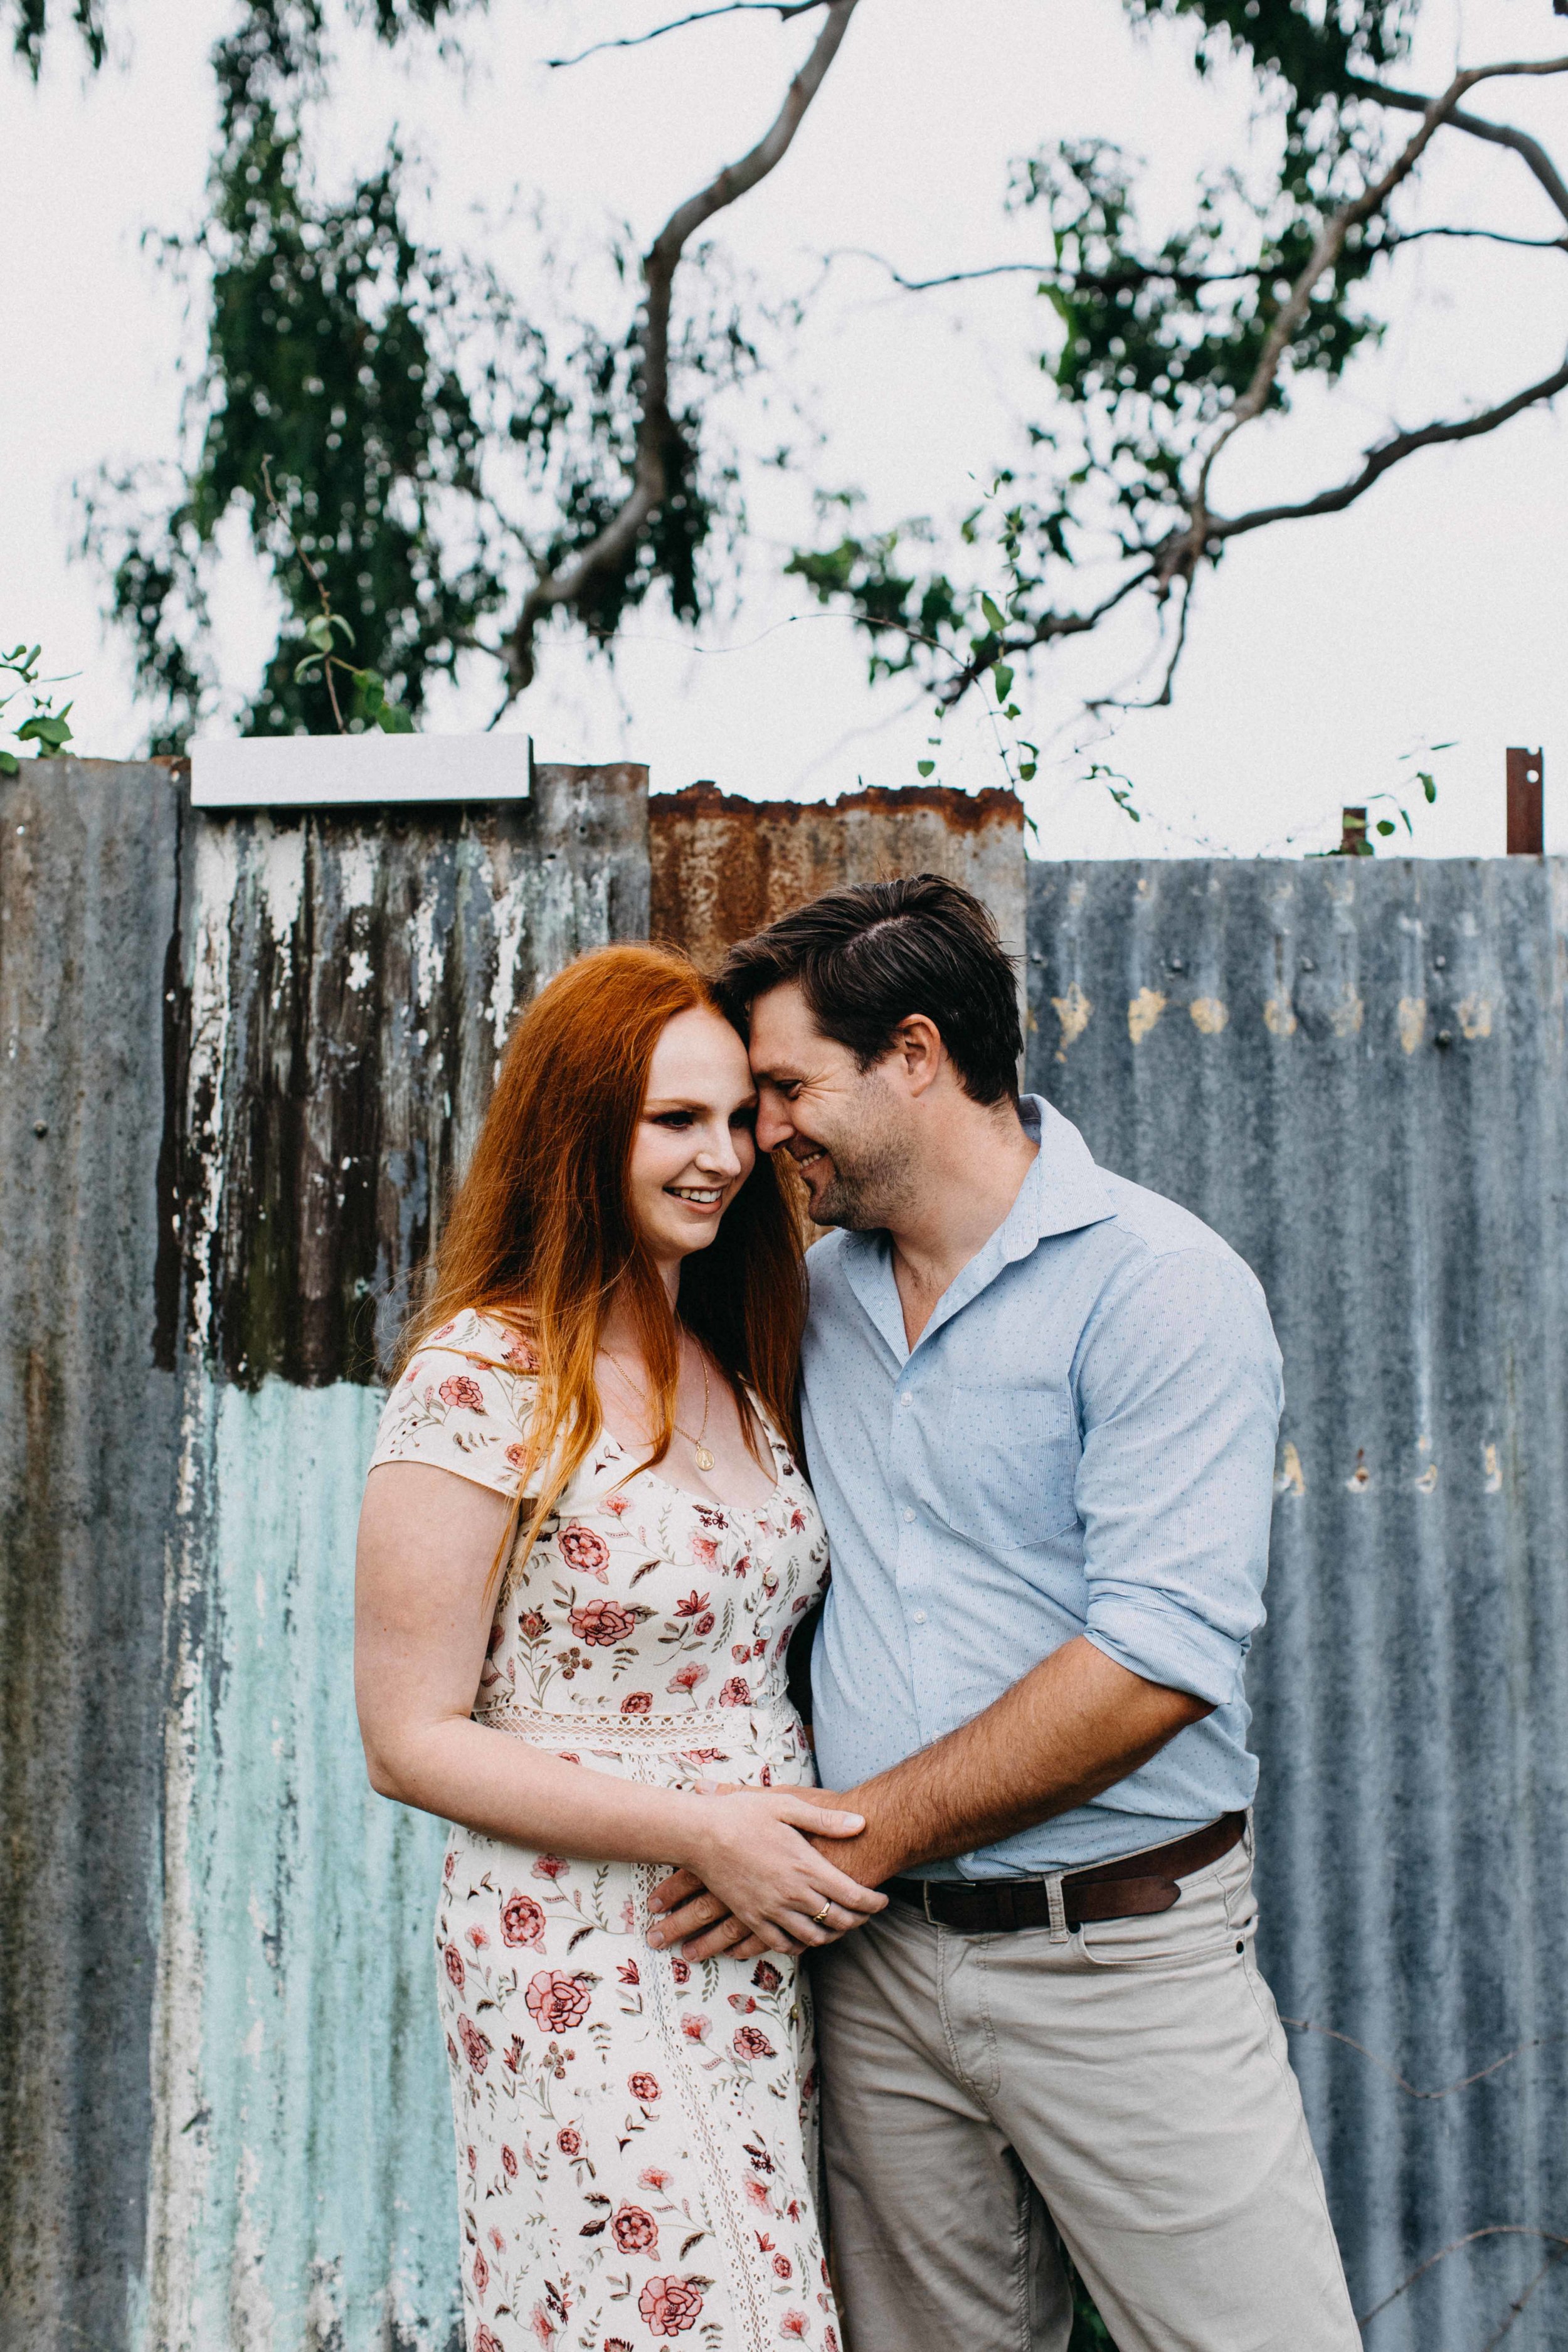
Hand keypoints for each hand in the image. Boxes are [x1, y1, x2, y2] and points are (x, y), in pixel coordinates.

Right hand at [649, 1788, 887, 1957]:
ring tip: (840, 1926)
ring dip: (832, 1935)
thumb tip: (860, 1823)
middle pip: (838, 1921)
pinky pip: (781, 1944)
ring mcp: (771, 1910)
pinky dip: (799, 1945)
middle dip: (859, 1920)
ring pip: (814, 1938)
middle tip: (867, 1913)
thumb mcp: (786, 1805)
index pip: (852, 1895)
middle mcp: (792, 1893)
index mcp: (805, 1865)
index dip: (874, 1902)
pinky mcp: (751, 1918)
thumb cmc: (743, 1814)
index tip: (883, 1901)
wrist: (700, 1834)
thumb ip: (825, 1819)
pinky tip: (805, 1937)